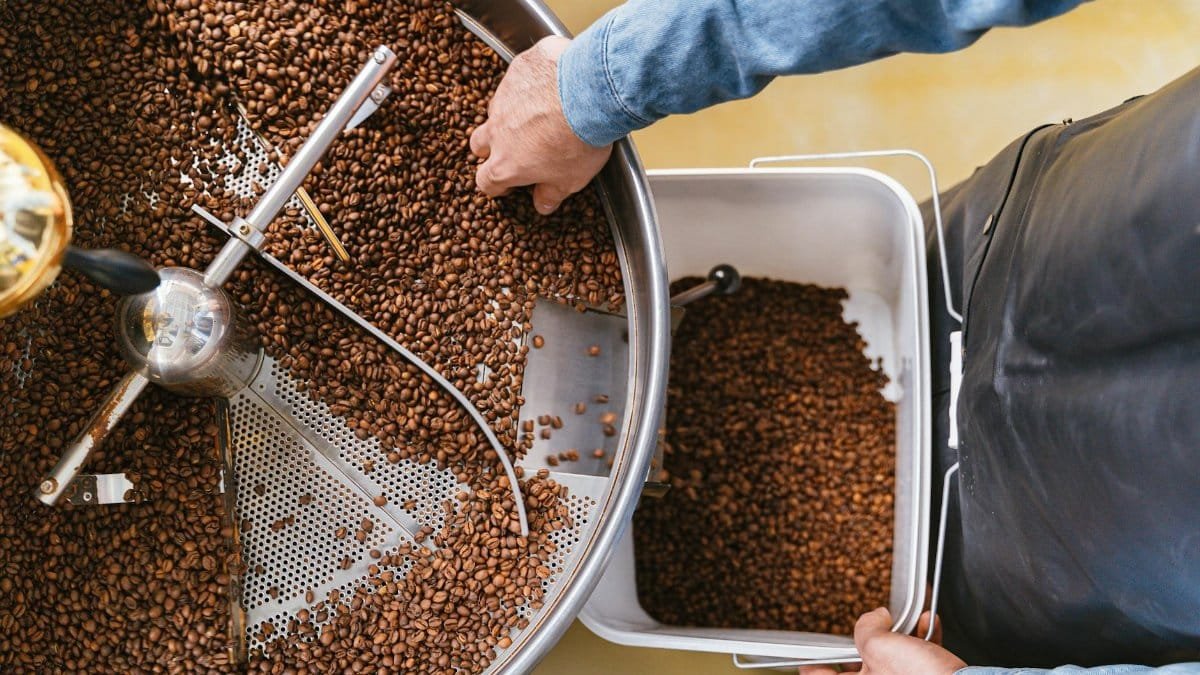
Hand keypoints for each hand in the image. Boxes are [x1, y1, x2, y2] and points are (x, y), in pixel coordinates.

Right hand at [470, 36, 612, 214]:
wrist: (587, 92)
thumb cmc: (579, 140)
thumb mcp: (571, 179)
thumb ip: (552, 193)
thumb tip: (543, 204)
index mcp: (506, 164)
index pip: (486, 181)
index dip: (497, 185)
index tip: (511, 184)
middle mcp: (496, 130)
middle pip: (478, 143)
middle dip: (491, 148)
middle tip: (517, 149)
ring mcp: (503, 98)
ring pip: (496, 110)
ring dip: (510, 115)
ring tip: (537, 115)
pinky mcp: (516, 71)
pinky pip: (516, 80)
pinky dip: (527, 86)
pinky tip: (549, 86)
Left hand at [799, 609, 965, 674]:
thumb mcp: (880, 646)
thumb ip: (867, 627)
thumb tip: (875, 617)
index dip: (813, 662)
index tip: (808, 655)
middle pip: (862, 663)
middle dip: (873, 639)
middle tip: (875, 627)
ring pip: (895, 657)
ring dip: (905, 632)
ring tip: (911, 619)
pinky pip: (920, 658)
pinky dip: (925, 639)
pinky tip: (929, 624)